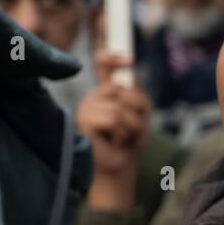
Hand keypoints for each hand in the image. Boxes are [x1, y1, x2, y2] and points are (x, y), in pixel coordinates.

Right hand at [75, 52, 151, 207]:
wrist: (120, 165)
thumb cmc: (131, 140)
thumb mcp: (140, 112)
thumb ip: (135, 95)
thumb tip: (123, 84)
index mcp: (106, 91)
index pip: (103, 64)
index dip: (112, 58)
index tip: (129, 60)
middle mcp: (94, 96)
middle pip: (122, 90)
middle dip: (137, 112)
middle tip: (133, 129)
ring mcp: (86, 108)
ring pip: (120, 107)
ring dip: (132, 126)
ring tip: (123, 137)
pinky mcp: (82, 121)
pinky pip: (114, 118)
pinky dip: (122, 134)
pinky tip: (114, 142)